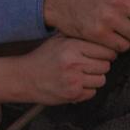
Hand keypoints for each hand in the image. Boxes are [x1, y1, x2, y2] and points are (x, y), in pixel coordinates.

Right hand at [0, 36, 117, 104]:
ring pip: (101, 80)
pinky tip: (75, 84)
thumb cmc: (41, 59)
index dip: (106, 53)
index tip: (101, 55)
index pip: (106, 50)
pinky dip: (86, 90)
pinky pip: (93, 92)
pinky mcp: (73, 94)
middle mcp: (74, 63)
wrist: (22, 78)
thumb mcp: (57, 41)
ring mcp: (74, 80)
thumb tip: (102, 36)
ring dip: (94, 78)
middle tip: (87, 66)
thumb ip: (79, 37)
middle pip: (106, 66)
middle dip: (99, 66)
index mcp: (72, 46)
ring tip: (80, 75)